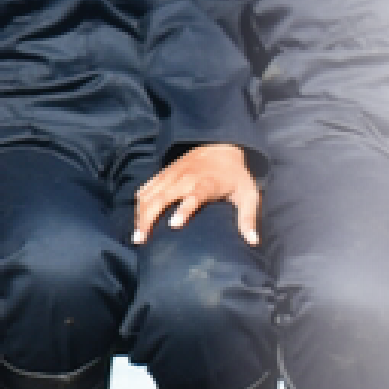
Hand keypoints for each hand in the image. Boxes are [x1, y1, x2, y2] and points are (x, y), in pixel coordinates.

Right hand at [132, 143, 261, 245]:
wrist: (220, 146)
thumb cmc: (235, 176)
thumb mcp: (249, 194)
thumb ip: (249, 218)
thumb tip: (253, 242)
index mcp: (208, 183)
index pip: (195, 195)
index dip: (185, 209)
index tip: (175, 224)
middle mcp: (186, 178)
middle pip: (162, 197)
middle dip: (149, 218)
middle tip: (141, 240)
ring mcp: (172, 175)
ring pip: (149, 194)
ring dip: (140, 215)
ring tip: (136, 237)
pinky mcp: (163, 174)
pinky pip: (145, 189)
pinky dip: (138, 205)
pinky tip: (136, 221)